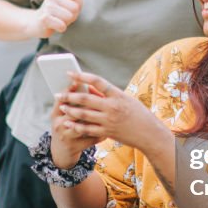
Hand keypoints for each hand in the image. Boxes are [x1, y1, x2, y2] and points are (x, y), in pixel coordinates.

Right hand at [29, 0, 84, 37]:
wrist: (36, 23)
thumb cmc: (55, 11)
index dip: (78, 3)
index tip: (70, 7)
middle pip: (75, 7)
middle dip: (73, 15)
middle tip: (64, 16)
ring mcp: (47, 7)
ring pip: (70, 17)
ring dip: (66, 22)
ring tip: (59, 20)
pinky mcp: (44, 19)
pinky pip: (62, 25)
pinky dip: (61, 28)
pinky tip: (55, 26)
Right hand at [50, 82, 102, 168]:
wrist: (60, 153)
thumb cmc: (64, 127)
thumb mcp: (61, 115)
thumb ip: (71, 102)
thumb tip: (86, 84)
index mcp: (55, 115)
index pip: (61, 99)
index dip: (70, 90)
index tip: (79, 81)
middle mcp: (59, 125)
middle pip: (75, 111)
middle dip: (89, 104)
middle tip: (101, 97)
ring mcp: (67, 136)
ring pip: (85, 124)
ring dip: (98, 118)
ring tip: (108, 112)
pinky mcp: (77, 146)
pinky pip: (92, 137)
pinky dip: (102, 132)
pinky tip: (110, 128)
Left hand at [55, 72, 169, 153]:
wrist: (149, 134)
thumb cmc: (138, 114)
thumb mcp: (125, 99)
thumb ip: (107, 95)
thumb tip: (90, 88)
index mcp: (118, 95)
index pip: (97, 81)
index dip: (82, 76)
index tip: (70, 73)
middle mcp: (112, 106)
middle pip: (86, 99)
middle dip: (69, 96)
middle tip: (57, 94)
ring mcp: (109, 120)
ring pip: (84, 114)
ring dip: (70, 110)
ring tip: (61, 107)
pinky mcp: (107, 132)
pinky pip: (88, 129)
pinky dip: (76, 125)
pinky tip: (68, 123)